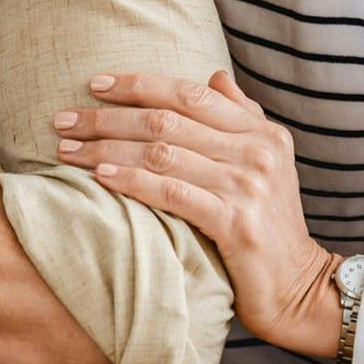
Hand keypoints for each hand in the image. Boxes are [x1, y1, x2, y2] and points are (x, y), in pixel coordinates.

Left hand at [54, 71, 342, 359]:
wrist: (299, 288)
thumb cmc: (270, 225)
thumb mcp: (267, 163)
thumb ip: (241, 117)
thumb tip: (215, 76)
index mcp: (262, 131)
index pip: (190, 93)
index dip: (139, 84)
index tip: (95, 83)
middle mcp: (257, 151)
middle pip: (168, 120)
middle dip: (108, 117)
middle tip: (64, 120)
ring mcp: (248, 185)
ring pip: (162, 152)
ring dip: (107, 148)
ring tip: (67, 150)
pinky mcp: (236, 223)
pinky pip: (171, 192)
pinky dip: (132, 180)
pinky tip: (101, 177)